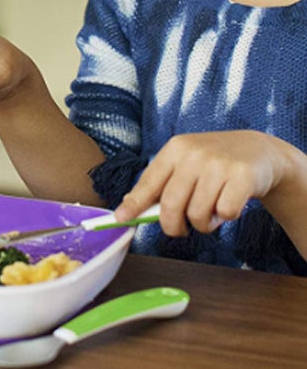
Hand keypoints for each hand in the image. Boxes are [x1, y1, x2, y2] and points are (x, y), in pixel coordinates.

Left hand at [114, 130, 288, 235]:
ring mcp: (218, 164)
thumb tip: (130, 207)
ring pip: (198, 215)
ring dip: (205, 224)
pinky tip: (230, 203)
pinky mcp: (241, 176)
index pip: (149, 181)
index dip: (134, 203)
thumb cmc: (215, 162)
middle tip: (182, 230)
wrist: (258, 150)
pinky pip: (225, 214)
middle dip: (173, 227)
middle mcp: (194, 154)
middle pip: (171, 205)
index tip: (120, 219)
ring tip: (212, 210)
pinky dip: (227, 218)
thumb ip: (162, 182)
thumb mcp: (186, 162)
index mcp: (175, 149)